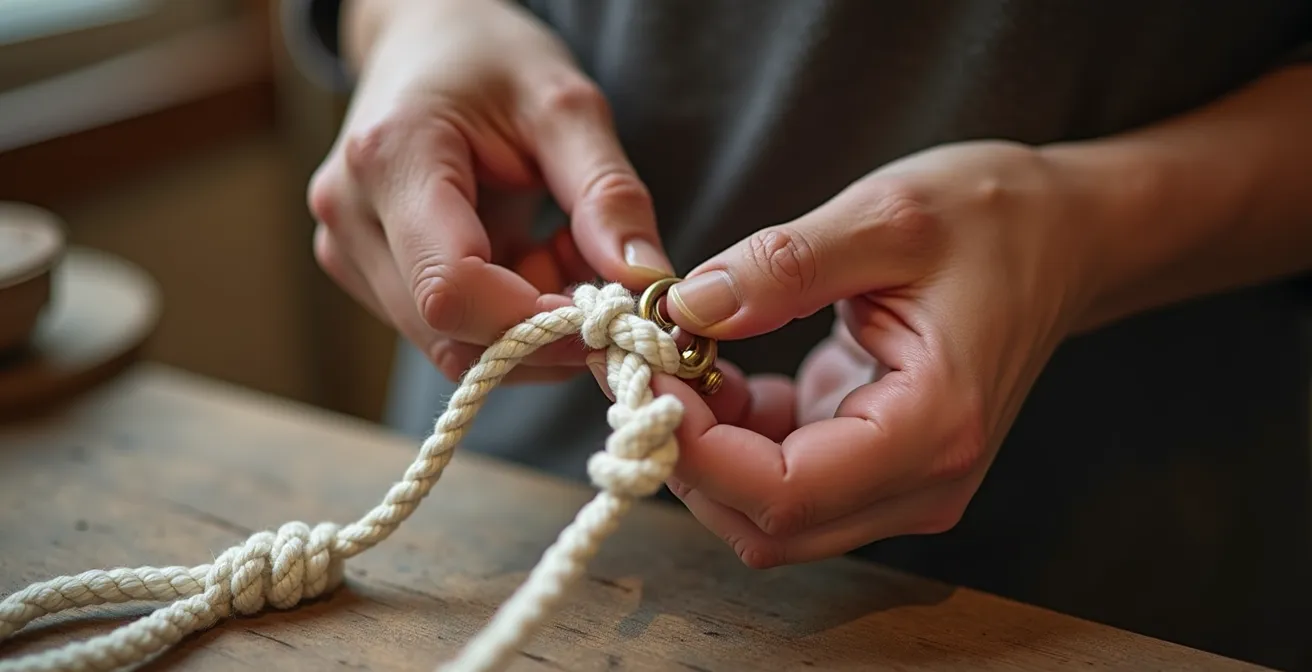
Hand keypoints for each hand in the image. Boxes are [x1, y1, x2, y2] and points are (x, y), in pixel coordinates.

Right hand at [309, 0, 672, 383]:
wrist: (424, 41)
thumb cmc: (491, 60)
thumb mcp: (566, 105)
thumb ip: (607, 194)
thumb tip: (646, 282)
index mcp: (390, 159)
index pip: (452, 291)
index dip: (536, 324)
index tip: (607, 310)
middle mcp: (351, 216)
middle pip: (450, 332)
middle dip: (543, 330)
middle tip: (600, 276)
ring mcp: (348, 250)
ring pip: (451, 343)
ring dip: (528, 323)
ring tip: (562, 248)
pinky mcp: (363, 272)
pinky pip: (446, 330)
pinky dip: (508, 313)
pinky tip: (532, 255)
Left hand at [600, 141, 1098, 566]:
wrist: (1065, 237)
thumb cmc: (995, 219)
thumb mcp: (887, 216)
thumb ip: (781, 266)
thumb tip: (684, 309)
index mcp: (934, 427)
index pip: (783, 491)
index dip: (695, 447)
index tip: (644, 370)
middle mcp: (922, 481)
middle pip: (767, 523)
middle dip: (688, 456)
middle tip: (644, 366)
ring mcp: (902, 482)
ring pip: (767, 513)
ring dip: (706, 451)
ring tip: (676, 361)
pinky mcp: (879, 462)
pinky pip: (783, 480)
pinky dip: (735, 440)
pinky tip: (723, 371)